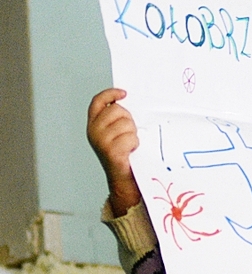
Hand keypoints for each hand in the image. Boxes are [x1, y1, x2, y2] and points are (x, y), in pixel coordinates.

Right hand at [87, 88, 142, 215]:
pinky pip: (131, 138)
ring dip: (134, 134)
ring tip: (130, 145)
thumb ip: (117, 119)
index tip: (124, 93)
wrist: (124, 180)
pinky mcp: (111, 151)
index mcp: (93, 124)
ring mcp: (100, 141)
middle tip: (130, 134)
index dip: (110, 94)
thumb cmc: (125, 154)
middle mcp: (93, 131)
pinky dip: (135, 144)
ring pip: (127, 124)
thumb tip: (127, 101)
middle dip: (129, 120)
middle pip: (117, 110)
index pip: (98, 102)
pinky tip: (131, 152)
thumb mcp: (118, 133)